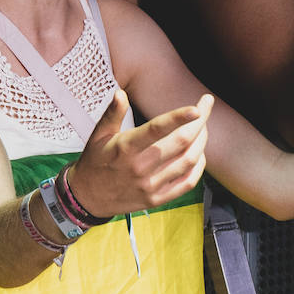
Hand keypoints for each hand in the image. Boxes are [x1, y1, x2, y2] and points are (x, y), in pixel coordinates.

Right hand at [68, 90, 211, 217]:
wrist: (87, 197)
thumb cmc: (95, 161)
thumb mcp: (98, 134)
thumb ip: (112, 113)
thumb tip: (120, 93)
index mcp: (126, 147)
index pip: (157, 129)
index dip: (180, 117)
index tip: (198, 107)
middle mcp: (140, 167)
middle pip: (181, 143)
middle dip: (200, 122)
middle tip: (206, 108)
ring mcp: (150, 185)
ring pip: (188, 161)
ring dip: (202, 142)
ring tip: (203, 128)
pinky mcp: (156, 199)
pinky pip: (186, 183)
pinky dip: (198, 167)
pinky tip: (199, 154)